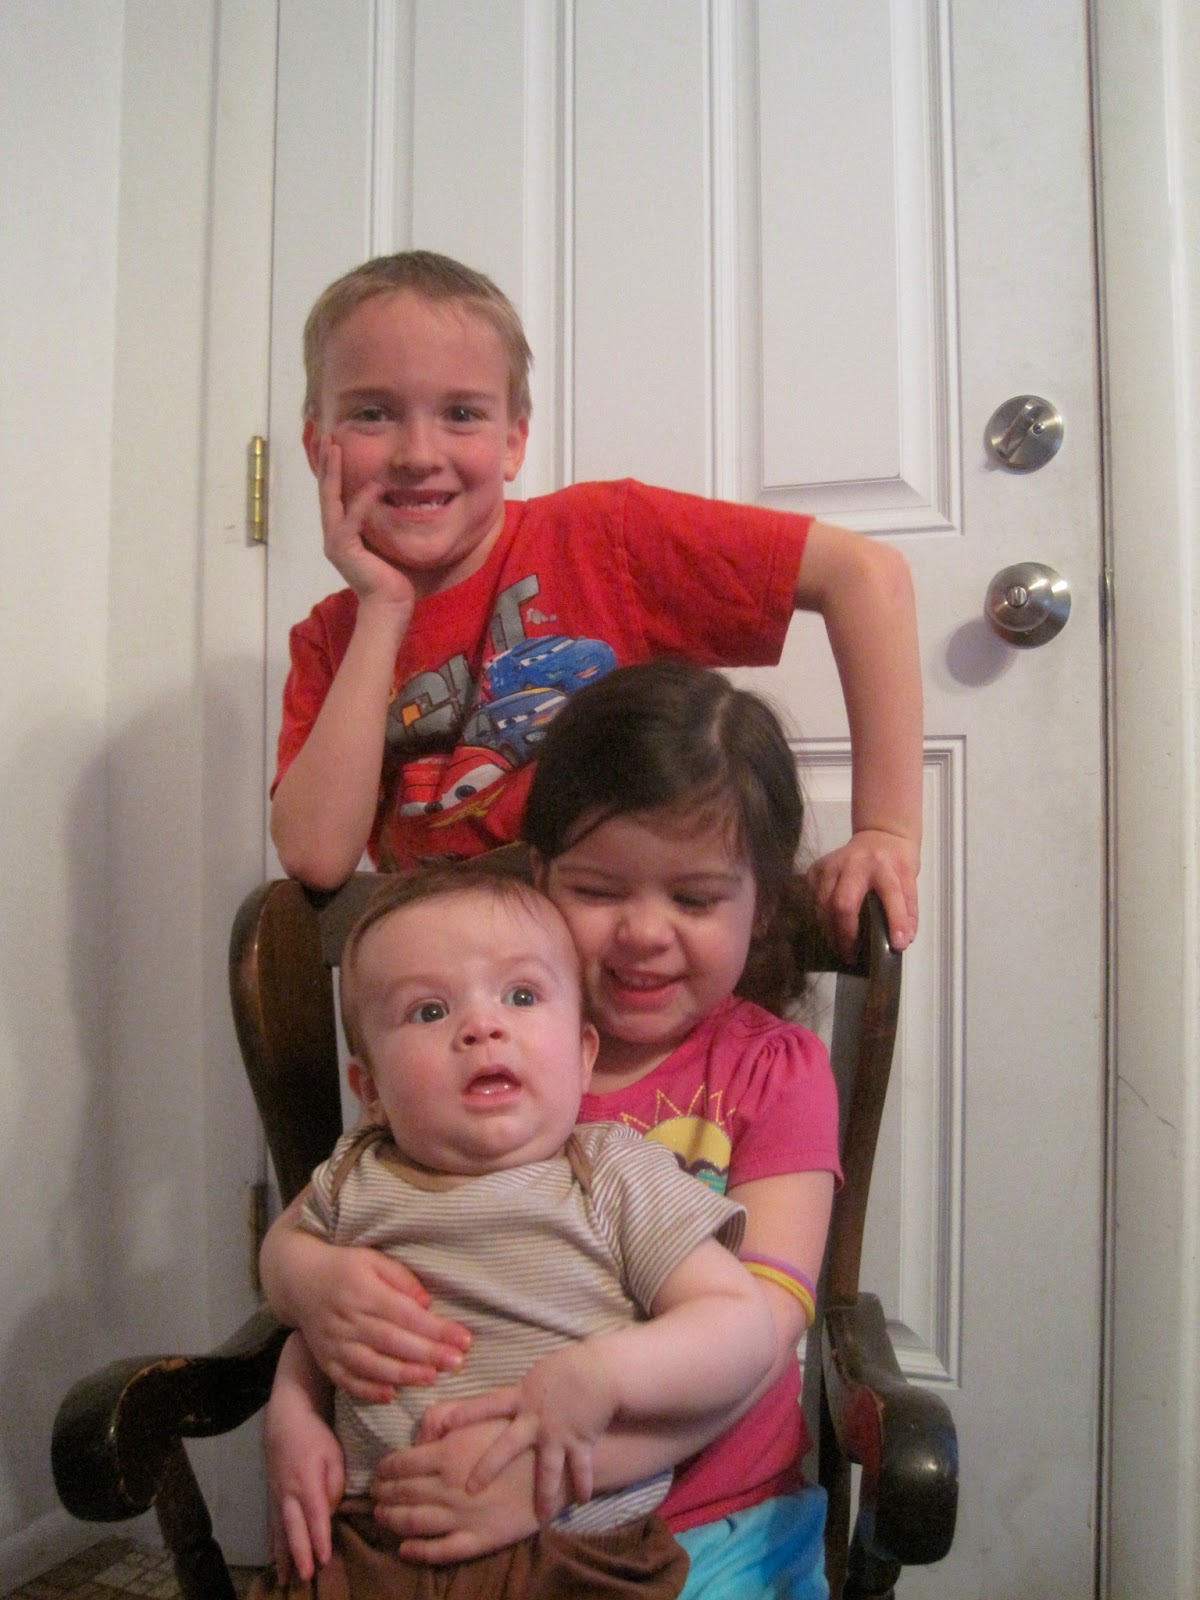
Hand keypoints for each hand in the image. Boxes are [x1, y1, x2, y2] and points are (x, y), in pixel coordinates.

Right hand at [263, 1371, 344, 1582]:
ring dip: (283, 1556)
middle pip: (294, 1528)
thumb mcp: (334, 1453)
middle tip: (306, 1577)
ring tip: (286, 1580)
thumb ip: (335, 1483)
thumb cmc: (315, 1433)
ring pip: (279, 1531)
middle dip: (300, 1554)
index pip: (315, 1515)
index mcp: (306, 1481)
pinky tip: (274, 1559)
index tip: (324, 1559)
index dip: (319, 1538)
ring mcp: (276, 1495)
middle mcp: (288, 1492)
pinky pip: (271, 1524)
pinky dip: (273, 1543)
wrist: (285, 1417)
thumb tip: (331, 1510)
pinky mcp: (271, 1495)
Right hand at [293, 1242, 471, 1402]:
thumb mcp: (373, 1259)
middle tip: (457, 1363)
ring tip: (432, 1378)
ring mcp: (334, 1344)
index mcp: (363, 1291)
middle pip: (392, 1341)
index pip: (405, 1314)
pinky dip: (368, 1390)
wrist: (299, 1282)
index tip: (463, 1339)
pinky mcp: (326, 1361)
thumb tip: (426, 1303)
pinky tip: (392, 1394)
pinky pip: (347, 1380)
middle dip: (427, 1354)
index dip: (435, 1329)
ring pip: (371, 1364)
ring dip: (403, 1374)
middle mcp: (347, 1319)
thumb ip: (401, 1278)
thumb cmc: (345, 1268)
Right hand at [316, 434, 416, 610]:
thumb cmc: (394, 579)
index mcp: (342, 533)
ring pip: (331, 499)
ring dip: (333, 472)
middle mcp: (334, 535)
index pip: (335, 494)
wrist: (389, 608)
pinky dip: (363, 500)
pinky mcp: (344, 550)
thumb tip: (398, 498)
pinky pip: (353, 519)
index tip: (335, 444)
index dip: (333, 469)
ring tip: (334, 447)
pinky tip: (375, 483)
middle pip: (326, 491)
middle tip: (328, 436)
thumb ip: (384, 520)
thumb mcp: (388, 541)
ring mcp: (336, 542)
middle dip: (327, 463)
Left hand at [371, 1420, 544, 1564]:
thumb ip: (445, 1417)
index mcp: (447, 1454)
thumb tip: (418, 1436)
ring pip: (414, 1523)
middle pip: (402, 1494)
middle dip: (383, 1495)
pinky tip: (406, 1549)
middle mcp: (448, 1487)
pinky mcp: (479, 1539)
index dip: (383, 1470)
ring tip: (382, 1517)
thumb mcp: (481, 1412)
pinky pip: (440, 1550)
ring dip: (393, 1520)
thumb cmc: (519, 1432)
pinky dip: (417, 1552)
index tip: (377, 1472)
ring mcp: (462, 1516)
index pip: (400, 1464)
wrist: (556, 1466)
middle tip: (373, 1495)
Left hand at [417, 1347, 615, 1521]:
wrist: (599, 1370)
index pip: (487, 1404)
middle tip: (469, 1489)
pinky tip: (581, 1500)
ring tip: (539, 1515)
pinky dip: (583, 1484)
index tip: (441, 1426)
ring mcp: (558, 1432)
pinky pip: (580, 1468)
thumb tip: (496, 1408)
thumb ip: (516, 1398)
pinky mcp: (580, 1441)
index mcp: (522, 1396)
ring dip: (544, 1492)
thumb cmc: (565, 1370)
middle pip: (507, 1445)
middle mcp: (536, 1418)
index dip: (464, 1414)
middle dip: (488, 1468)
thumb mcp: (535, 1378)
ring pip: (547, 1467)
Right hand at [807, 828, 918, 955]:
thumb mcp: (910, 880)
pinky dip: (818, 915)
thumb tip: (902, 941)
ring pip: (822, 904)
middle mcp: (855, 864)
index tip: (898, 944)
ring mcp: (832, 864)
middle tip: (850, 954)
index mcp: (884, 867)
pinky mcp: (817, 867)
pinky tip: (827, 924)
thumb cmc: (896, 862)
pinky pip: (811, 897)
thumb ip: (908, 909)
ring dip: (829, 929)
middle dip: (845, 934)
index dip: (896, 922)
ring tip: (838, 946)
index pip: (892, 896)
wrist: (880, 834)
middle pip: (843, 904)